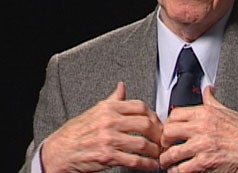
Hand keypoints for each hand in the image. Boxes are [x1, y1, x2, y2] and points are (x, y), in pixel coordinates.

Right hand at [41, 82, 162, 171]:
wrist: (58, 151)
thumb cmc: (77, 131)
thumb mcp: (95, 110)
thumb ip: (113, 99)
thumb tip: (122, 86)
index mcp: (109, 108)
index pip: (140, 106)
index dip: (154, 115)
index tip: (159, 123)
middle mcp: (110, 121)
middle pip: (145, 123)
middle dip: (159, 133)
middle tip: (164, 139)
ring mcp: (109, 139)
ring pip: (142, 143)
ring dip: (155, 150)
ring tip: (160, 153)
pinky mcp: (107, 156)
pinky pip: (133, 160)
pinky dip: (146, 164)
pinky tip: (152, 165)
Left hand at [160, 86, 237, 172]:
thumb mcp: (228, 111)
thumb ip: (213, 101)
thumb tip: (208, 89)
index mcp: (205, 113)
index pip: (174, 114)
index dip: (169, 124)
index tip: (170, 130)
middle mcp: (201, 128)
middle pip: (168, 132)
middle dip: (165, 141)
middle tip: (166, 146)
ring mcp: (202, 146)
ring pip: (172, 154)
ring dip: (168, 160)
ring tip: (169, 162)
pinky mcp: (206, 164)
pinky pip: (182, 169)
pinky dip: (178, 172)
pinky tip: (180, 171)